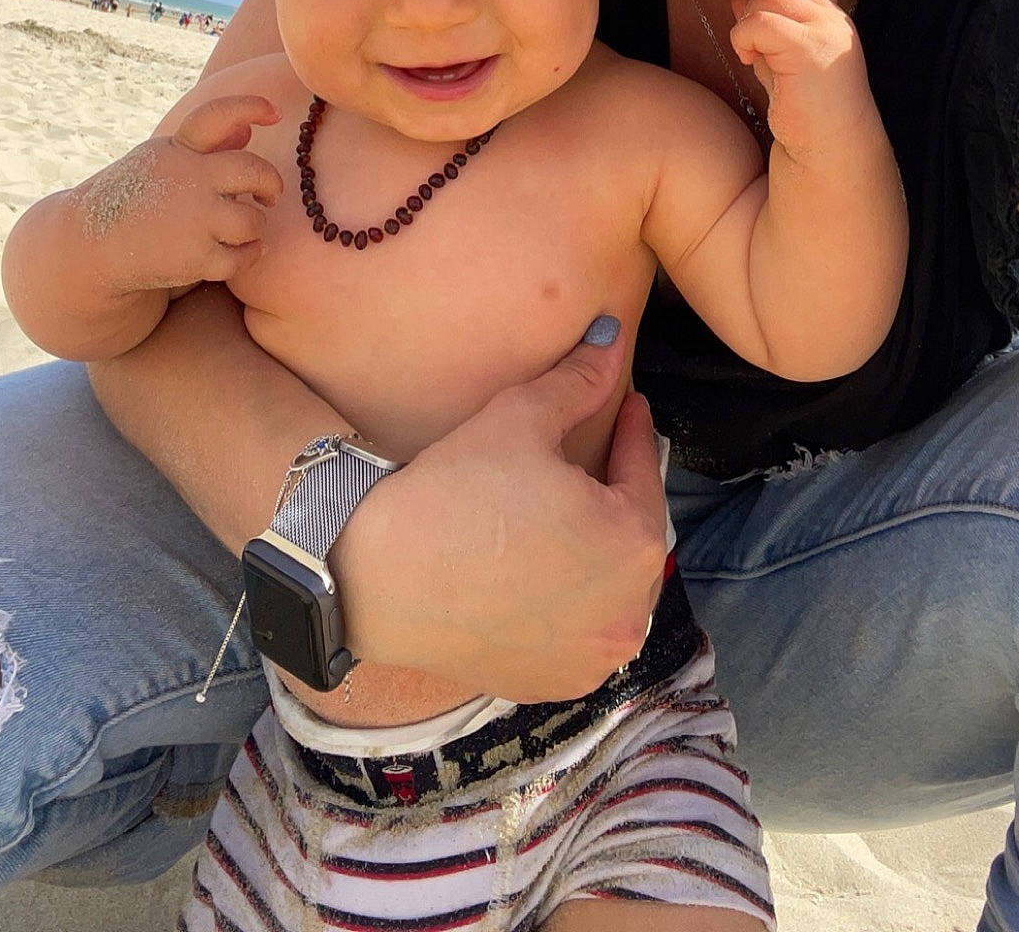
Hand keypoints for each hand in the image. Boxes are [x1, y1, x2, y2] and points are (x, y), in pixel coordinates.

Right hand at [74, 94, 283, 292]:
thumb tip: (247, 132)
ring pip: (252, 220)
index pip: (216, 116)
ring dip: (255, 226)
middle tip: (269, 195)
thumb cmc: (135, 198)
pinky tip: (243, 250)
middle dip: (270, 182)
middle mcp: (186, 180)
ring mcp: (191, 220)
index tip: (275, 112)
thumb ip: (205, 148)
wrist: (91, 246)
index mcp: (176, 150)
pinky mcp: (193, 259)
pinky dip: (248, 254)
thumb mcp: (162, 163)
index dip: (249, 108)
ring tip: (245, 228)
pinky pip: (242, 257)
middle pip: (253, 170)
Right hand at [335, 322, 668, 700]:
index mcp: (634, 544)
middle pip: (634, 535)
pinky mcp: (556, 684)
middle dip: (618, 492)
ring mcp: (594, 658)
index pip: (643, 474)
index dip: (634, 433)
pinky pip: (583, 631)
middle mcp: (629, 611)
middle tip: (599, 456)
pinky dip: (575, 600)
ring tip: (574, 512)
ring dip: (601, 549)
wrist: (375, 576)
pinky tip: (548, 570)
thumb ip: (581, 379)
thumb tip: (613, 335)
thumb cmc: (455, 491)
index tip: (628, 405)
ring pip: (613, 588)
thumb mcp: (523, 418)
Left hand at [730, 0, 870, 158]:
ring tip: (751, 56)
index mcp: (831, 18)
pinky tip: (749, 61)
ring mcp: (825, 30)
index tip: (755, 33)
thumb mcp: (781, 62)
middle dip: (752, 9)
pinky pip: (760, 22)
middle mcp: (833, 18)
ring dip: (746, 24)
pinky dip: (743, 37)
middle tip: (751, 47)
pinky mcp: (809, 47)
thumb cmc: (805, 113)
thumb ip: (765, 29)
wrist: (830, 151)